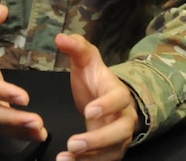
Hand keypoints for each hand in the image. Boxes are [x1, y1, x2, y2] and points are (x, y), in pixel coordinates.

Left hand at [54, 33, 138, 160]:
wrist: (106, 100)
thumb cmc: (95, 81)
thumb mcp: (86, 61)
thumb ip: (76, 48)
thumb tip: (61, 37)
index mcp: (119, 93)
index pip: (119, 99)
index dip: (106, 106)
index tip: (88, 111)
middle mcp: (124, 118)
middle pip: (119, 132)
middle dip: (98, 140)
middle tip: (74, 143)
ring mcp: (119, 138)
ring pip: (112, 151)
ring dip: (90, 157)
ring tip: (66, 157)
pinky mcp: (111, 152)